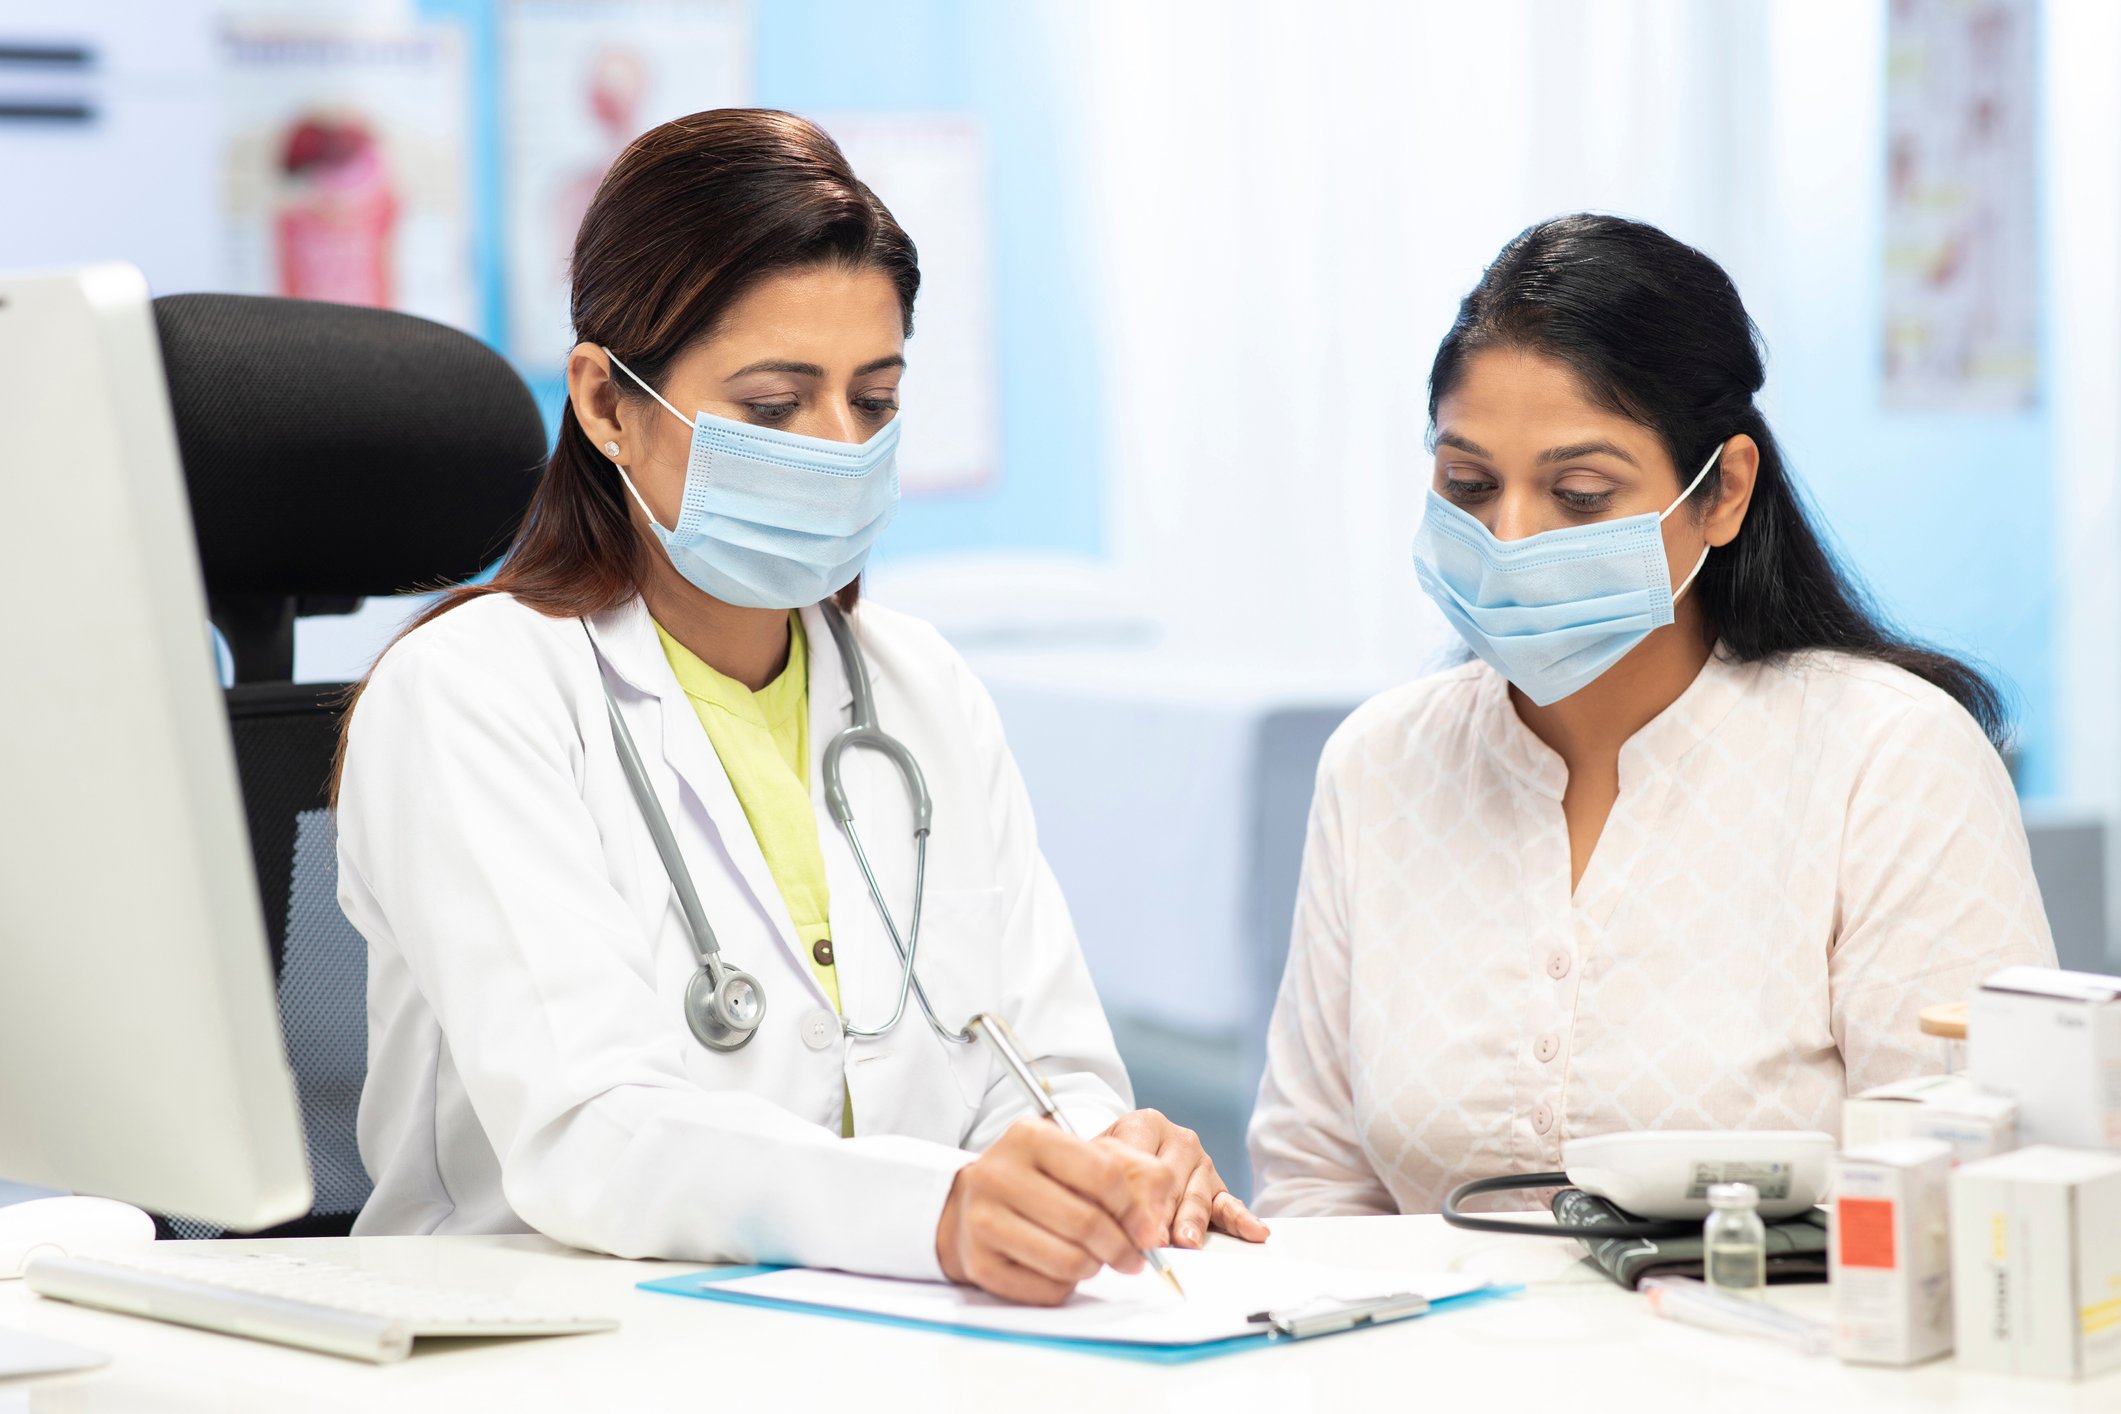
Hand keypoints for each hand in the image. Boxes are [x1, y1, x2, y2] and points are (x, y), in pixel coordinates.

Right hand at [935, 1119, 1180, 1304]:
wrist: (963, 1206)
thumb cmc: (1031, 1180)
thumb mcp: (1070, 1156)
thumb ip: (1124, 1168)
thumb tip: (1160, 1204)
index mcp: (1028, 1137)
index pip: (1102, 1174)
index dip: (1135, 1209)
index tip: (1149, 1231)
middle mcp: (998, 1174)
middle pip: (1087, 1222)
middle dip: (1123, 1247)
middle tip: (1134, 1258)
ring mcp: (982, 1220)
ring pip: (1069, 1260)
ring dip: (1096, 1267)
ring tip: (1098, 1259)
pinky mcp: (979, 1263)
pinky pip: (1047, 1288)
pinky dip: (1067, 1285)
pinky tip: (1063, 1268)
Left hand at [1099, 1108, 1270, 1248]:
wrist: (1126, 1152)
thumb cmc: (1109, 1161)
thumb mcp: (1096, 1159)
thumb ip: (1100, 1180)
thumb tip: (1103, 1215)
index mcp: (1146, 1123)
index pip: (1141, 1161)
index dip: (1134, 1196)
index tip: (1131, 1223)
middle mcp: (1179, 1139)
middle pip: (1169, 1180)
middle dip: (1161, 1214)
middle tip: (1155, 1240)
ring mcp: (1203, 1162)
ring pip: (1197, 1195)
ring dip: (1191, 1221)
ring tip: (1187, 1241)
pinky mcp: (1218, 1186)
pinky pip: (1229, 1204)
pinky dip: (1242, 1219)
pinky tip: (1255, 1231)